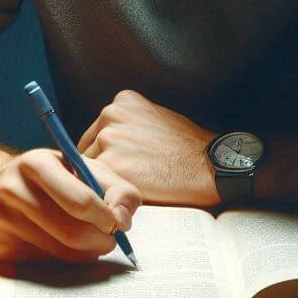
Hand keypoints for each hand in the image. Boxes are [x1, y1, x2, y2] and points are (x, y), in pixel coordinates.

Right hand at [0, 148, 141, 263]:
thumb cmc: (49, 176)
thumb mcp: (83, 168)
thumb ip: (116, 188)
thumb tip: (124, 221)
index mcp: (36, 164)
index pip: (81, 202)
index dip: (107, 218)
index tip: (117, 223)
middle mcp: (13, 191)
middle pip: (72, 234)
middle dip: (101, 241)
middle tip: (110, 238)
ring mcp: (1, 222)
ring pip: (62, 254)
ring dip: (87, 253)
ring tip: (91, 240)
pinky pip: (46, 264)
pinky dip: (64, 258)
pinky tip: (62, 243)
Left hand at [77, 90, 218, 206]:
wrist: (208, 166)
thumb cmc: (189, 148)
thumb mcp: (156, 119)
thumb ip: (129, 124)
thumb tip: (109, 142)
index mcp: (122, 102)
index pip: (97, 132)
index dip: (106, 153)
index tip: (122, 165)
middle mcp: (111, 115)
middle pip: (89, 148)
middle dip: (103, 165)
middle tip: (127, 180)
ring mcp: (108, 139)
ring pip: (89, 168)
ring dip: (103, 180)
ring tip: (130, 188)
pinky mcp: (111, 165)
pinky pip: (96, 184)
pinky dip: (108, 193)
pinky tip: (128, 195)